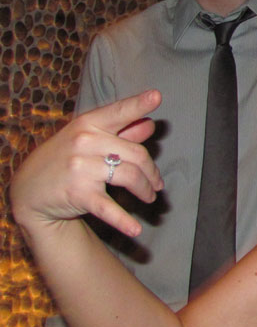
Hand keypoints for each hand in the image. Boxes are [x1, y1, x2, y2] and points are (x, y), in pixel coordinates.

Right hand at [11, 90, 164, 238]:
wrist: (29, 189)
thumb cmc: (67, 158)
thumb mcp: (88, 138)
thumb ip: (121, 131)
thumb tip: (150, 125)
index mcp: (89, 123)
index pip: (119, 111)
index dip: (139, 104)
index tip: (157, 96)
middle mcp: (85, 141)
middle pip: (136, 154)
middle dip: (151, 172)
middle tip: (157, 184)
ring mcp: (81, 168)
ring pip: (130, 177)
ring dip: (145, 190)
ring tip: (150, 197)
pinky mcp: (78, 194)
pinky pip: (108, 208)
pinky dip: (123, 220)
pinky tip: (135, 230)